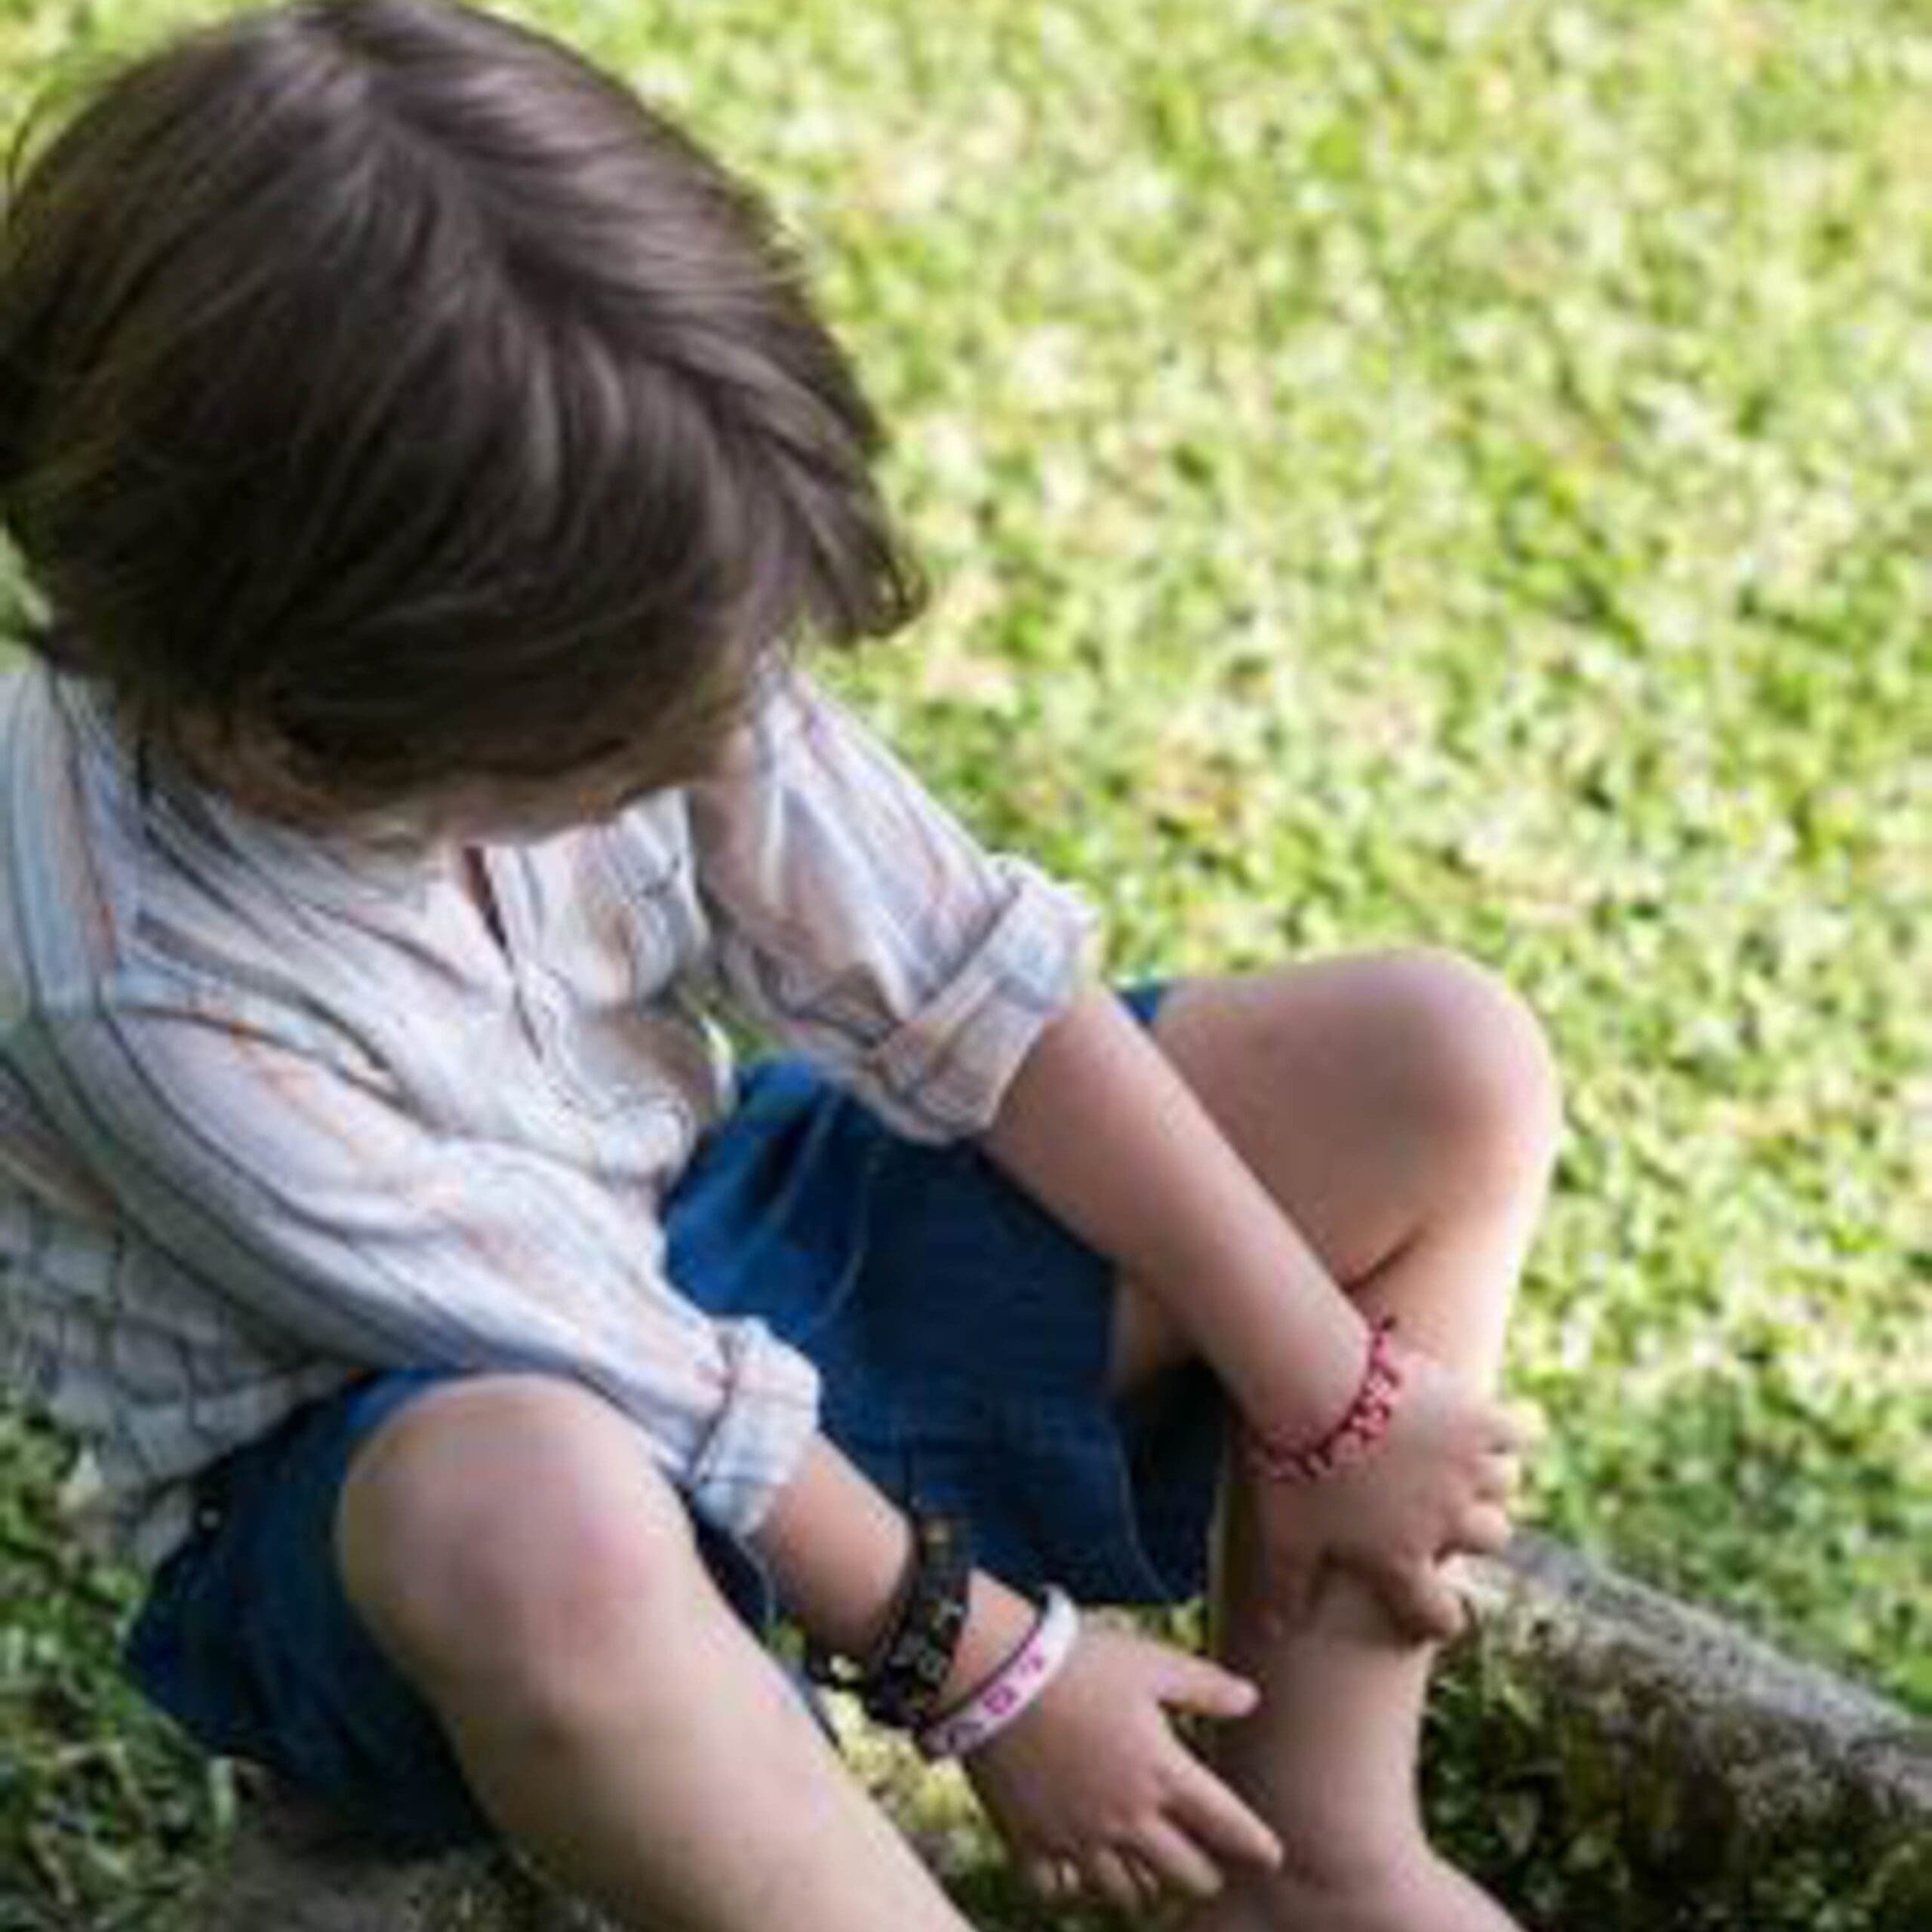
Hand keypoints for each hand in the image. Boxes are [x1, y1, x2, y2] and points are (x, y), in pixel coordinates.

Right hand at [958, 1614, 1282, 1914]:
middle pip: (1186, 1876)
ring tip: (1147, 1872)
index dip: (1257, 1844)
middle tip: (1207, 1868)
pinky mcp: (1030, 1840)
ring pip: (1126, 1894)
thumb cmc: (1079, 1661)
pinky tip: (1075, 1871)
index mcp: (1163, 1775)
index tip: (1272, 1855)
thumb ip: (1205, 1686)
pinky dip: (1070, 1886)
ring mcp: (1077, 1837)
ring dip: (1143, 1886)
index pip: (1228, 1826)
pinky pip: (1058, 1889)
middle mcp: (1126, 1819)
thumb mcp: (1151, 1663)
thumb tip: (1252, 1699)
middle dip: (1204, 1875)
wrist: (997, 1671)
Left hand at [1244, 1340, 1523, 1641]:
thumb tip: (1277, 1633)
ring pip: (1505, 1484)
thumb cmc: (1295, 1466)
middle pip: (1492, 1539)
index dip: (1440, 1617)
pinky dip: (1510, 1430)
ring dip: (1489, 1475)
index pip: (1437, 1612)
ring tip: (1470, 1462)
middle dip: (1478, 1529)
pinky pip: (1517, 1434)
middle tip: (1455, 1511)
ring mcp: (1467, 1469)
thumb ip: (1287, 1587)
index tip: (1440, 1609)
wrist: (1316, 1389)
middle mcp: (1447, 1520)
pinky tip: (1495, 1424)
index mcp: (1400, 1558)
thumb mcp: (1284, 1533)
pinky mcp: (1477, 1418)